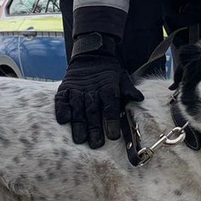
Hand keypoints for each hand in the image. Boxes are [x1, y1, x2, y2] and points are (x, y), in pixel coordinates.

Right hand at [54, 33, 143, 147]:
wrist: (91, 55)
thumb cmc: (109, 72)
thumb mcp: (122, 77)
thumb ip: (128, 89)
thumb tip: (139, 98)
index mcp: (107, 87)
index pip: (110, 106)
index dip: (111, 121)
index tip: (113, 136)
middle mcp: (91, 89)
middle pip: (93, 111)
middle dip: (94, 129)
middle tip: (96, 144)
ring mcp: (76, 89)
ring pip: (77, 108)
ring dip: (78, 124)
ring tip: (80, 140)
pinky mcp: (64, 89)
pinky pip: (61, 100)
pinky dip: (61, 109)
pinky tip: (63, 120)